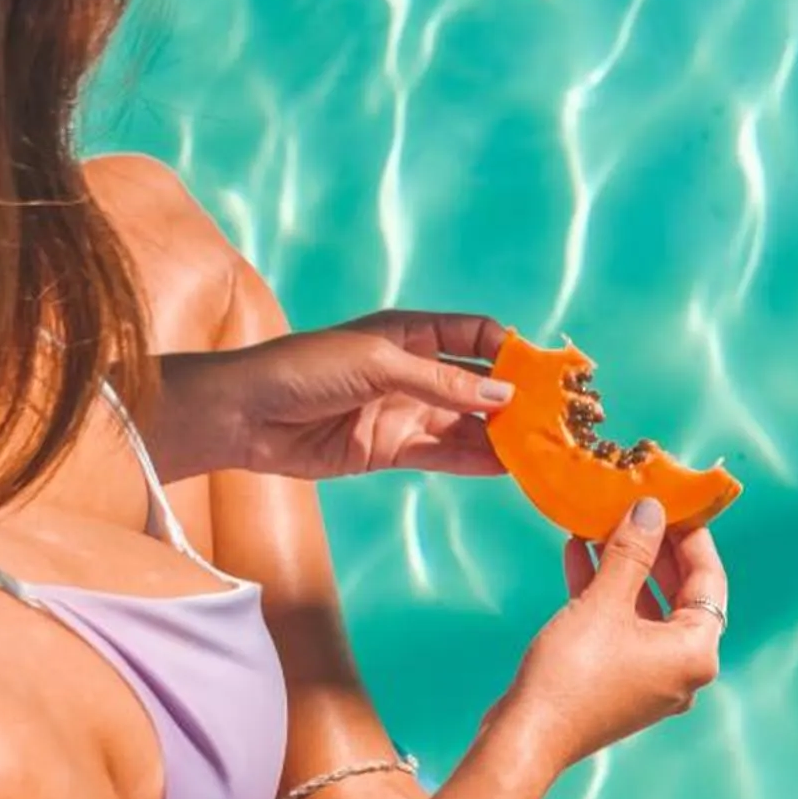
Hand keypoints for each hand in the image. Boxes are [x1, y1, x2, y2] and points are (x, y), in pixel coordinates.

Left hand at [153, 310, 510, 482]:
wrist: (244, 415)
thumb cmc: (302, 369)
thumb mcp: (378, 364)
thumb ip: (441, 381)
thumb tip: (502, 394)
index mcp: (408, 332)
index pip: (474, 333)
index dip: (509, 347)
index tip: (544, 369)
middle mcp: (411, 370)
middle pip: (476, 381)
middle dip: (513, 396)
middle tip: (552, 416)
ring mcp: (403, 411)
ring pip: (465, 422)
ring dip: (500, 434)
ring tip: (539, 447)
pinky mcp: (390, 449)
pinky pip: (443, 454)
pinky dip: (474, 460)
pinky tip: (507, 466)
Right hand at [505, 504, 727, 770]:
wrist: (527, 736)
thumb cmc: (573, 673)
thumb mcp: (604, 603)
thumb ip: (631, 552)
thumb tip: (650, 510)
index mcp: (695, 652)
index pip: (709, 580)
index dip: (692, 536)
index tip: (673, 501)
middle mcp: (682, 668)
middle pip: (679, 593)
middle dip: (654, 548)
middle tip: (636, 508)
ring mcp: (651, 678)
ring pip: (645, 608)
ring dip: (623, 566)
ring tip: (601, 524)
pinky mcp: (619, 681)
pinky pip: (620, 627)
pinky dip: (604, 594)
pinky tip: (577, 555)